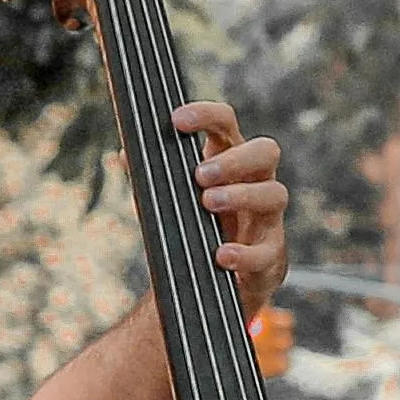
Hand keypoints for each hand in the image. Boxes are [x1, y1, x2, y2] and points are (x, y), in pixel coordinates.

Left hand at [170, 100, 288, 318]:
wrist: (220, 284)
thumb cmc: (197, 229)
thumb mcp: (171, 201)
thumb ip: (151, 179)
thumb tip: (125, 156)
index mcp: (230, 161)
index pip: (227, 124)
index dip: (206, 115)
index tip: (177, 120)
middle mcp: (256, 183)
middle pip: (266, 151)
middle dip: (235, 159)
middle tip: (200, 175)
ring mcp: (268, 219)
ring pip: (274, 194)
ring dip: (241, 195)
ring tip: (207, 203)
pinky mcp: (271, 256)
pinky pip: (266, 251)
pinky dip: (244, 253)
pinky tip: (222, 256)